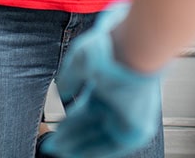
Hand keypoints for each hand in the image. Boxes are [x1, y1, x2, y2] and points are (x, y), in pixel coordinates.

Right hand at [40, 2, 161, 157]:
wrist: (138, 51)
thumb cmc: (115, 48)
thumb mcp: (82, 60)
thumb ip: (69, 78)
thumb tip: (64, 92)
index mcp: (110, 83)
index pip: (89, 109)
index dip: (71, 120)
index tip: (58, 128)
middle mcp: (120, 100)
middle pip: (93, 124)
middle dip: (72, 135)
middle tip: (56, 143)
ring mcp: (129, 113)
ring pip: (100, 136)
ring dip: (78, 145)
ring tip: (58, 149)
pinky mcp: (138, 126)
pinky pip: (112, 145)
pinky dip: (93, 150)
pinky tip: (76, 153)